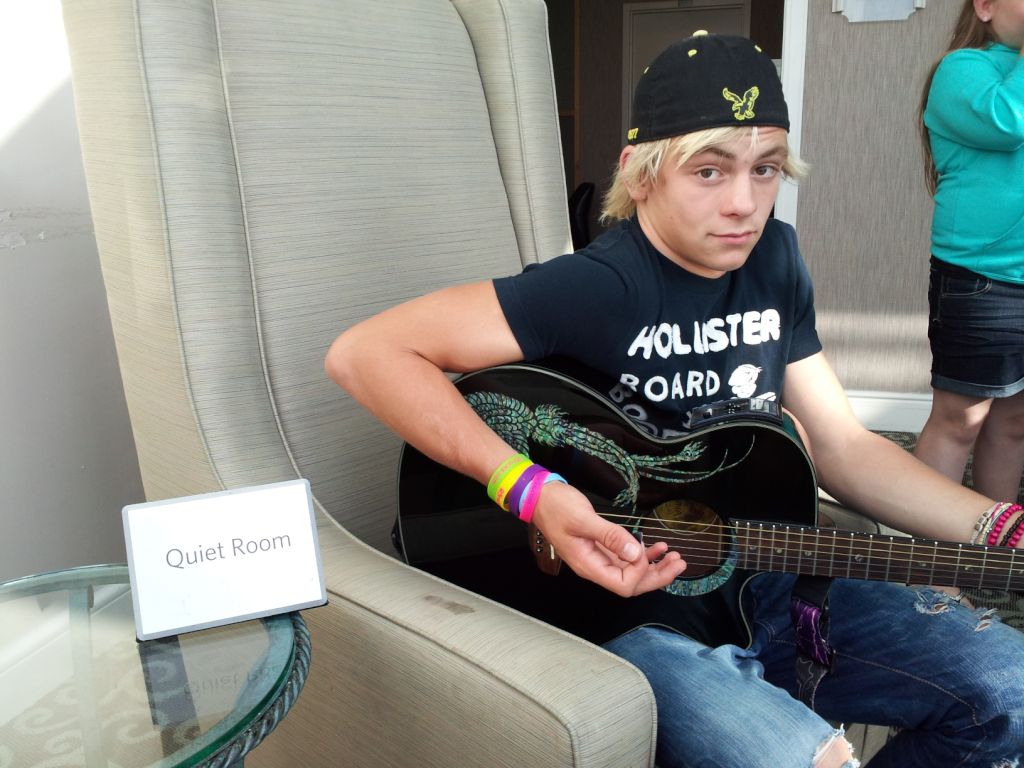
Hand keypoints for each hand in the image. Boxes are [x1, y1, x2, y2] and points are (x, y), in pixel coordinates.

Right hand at [531, 481, 686, 596]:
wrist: (540, 497)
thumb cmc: (556, 507)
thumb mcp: (584, 520)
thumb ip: (609, 536)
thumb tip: (634, 552)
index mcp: (589, 566)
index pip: (623, 585)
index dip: (639, 572)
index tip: (644, 549)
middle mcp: (595, 567)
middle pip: (631, 583)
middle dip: (657, 576)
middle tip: (680, 563)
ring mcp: (599, 558)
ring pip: (632, 572)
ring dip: (654, 566)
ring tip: (675, 556)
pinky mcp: (602, 547)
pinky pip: (626, 558)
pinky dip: (643, 554)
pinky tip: (657, 547)